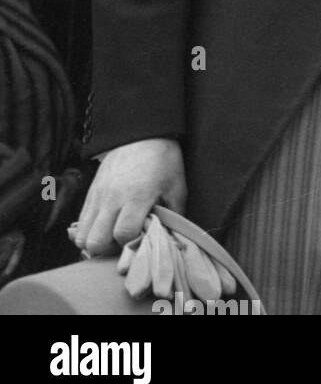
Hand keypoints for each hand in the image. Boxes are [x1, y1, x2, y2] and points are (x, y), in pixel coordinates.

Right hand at [73, 138, 185, 256]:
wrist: (142, 134)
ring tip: (113, 237)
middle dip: (109, 250)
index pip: (123, 234)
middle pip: (95, 242)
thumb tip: (171, 239)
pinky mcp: (89, 194)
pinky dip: (89, 231)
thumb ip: (174, 215)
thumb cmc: (163, 161)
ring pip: (81, 236)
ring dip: (96, 243)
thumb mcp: (177, 186)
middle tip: (123, 243)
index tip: (140, 239)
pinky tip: (105, 226)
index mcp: (136, 196)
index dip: (131, 244)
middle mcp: (112, 198)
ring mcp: (97, 196)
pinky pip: (80, 223)